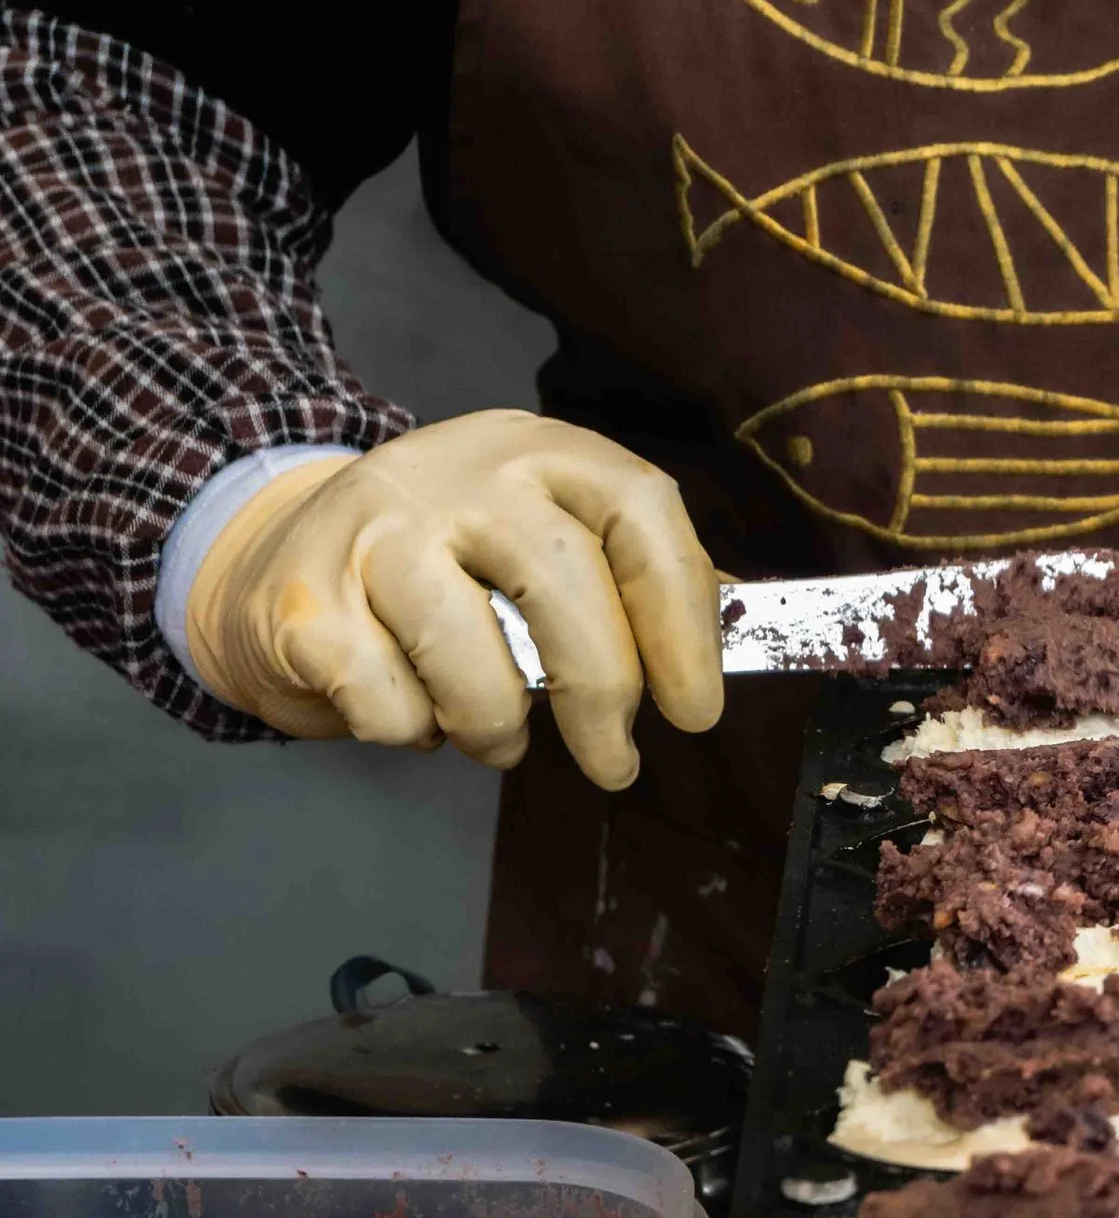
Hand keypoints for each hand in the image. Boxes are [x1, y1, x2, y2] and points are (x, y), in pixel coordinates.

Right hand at [186, 410, 722, 787]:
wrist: (276, 557)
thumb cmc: (449, 566)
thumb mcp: (547, 538)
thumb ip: (635, 576)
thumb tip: (743, 625)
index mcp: (541, 452)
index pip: (639, 512)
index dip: (681, 615)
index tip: (696, 709)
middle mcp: (459, 473)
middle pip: (561, 580)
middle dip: (602, 692)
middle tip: (615, 764)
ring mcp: (374, 526)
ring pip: (470, 657)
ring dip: (495, 727)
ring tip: (494, 735)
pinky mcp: (306, 598)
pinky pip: (389, 702)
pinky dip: (410, 732)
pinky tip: (408, 708)